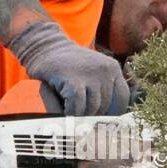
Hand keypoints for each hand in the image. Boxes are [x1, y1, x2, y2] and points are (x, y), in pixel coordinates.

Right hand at [7, 20, 130, 115]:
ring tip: (70, 112)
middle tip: (79, 116)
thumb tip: (110, 121)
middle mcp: (105, 70)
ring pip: (92, 109)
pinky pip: (77, 107)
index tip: (100, 121)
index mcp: (113, 68)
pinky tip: (64, 111)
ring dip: (80, 116)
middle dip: (92, 115)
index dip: (112, 114)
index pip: (122, 99)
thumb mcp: (93, 72)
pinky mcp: (72, 80)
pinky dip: (70, 113)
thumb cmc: (69, 66)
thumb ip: (104, 89)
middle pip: (106, 107)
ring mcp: (90, 74)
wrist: (44, 46)